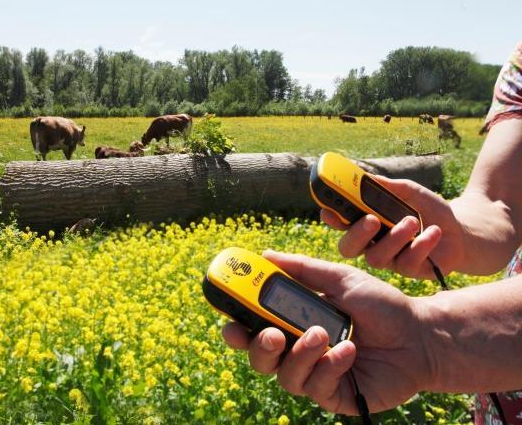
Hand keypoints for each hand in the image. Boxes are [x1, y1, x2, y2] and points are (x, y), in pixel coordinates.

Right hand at [222, 250, 431, 414]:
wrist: (420, 333)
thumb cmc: (381, 304)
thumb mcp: (340, 278)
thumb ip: (301, 269)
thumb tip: (263, 255)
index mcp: (296, 322)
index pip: (255, 328)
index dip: (237, 327)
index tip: (229, 320)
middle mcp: (301, 350)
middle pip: (260, 358)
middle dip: (258, 347)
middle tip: (270, 333)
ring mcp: (317, 375)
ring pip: (285, 376)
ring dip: (300, 354)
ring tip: (322, 334)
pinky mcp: (336, 395)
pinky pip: (316, 387)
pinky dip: (329, 367)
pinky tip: (350, 351)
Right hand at [321, 175, 464, 278]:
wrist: (461, 232)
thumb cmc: (429, 211)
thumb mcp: (410, 193)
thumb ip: (388, 187)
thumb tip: (365, 177)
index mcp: (365, 224)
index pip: (340, 223)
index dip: (331, 218)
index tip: (329, 209)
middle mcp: (371, 245)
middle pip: (348, 247)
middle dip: (356, 234)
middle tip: (371, 220)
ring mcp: (389, 260)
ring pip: (376, 257)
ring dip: (394, 238)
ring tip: (412, 221)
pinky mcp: (409, 271)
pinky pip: (406, 263)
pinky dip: (421, 245)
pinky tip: (433, 232)